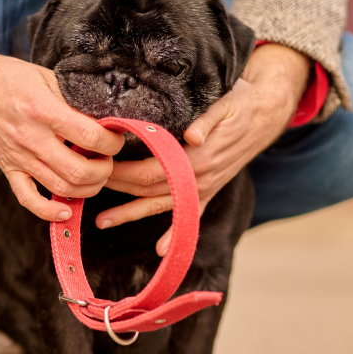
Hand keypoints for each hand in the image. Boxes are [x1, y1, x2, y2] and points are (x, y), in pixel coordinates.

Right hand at [0, 30, 124, 220]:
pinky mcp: (8, 169)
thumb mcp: (44, 76)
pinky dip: (49, 212)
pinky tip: (66, 210)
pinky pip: (29, 200)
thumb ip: (72, 98)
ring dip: (87, 189)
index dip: (112, 142)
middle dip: (104, 170)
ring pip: (61, 189)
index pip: (91, 137)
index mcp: (43, 111)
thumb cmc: (5, 77)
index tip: (116, 138)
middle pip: (79, 171)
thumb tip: (102, 116)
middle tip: (108, 160)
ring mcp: (18, 158)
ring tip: (95, 176)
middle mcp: (31, 139)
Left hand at [95, 43, 310, 254]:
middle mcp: (199, 177)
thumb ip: (208, 120)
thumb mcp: (226, 104)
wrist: (267, 113)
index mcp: (197, 157)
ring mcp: (204, 186)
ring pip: (161, 205)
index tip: (99, 169)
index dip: (123, 172)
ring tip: (102, 222)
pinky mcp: (209, 188)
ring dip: (131, 214)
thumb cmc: (241, 104)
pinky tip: (162, 250)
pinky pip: (190, 214)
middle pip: (149, 189)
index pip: (151, 170)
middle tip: (86, 190)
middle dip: (117, 190)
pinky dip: (175, 233)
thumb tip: (193, 136)